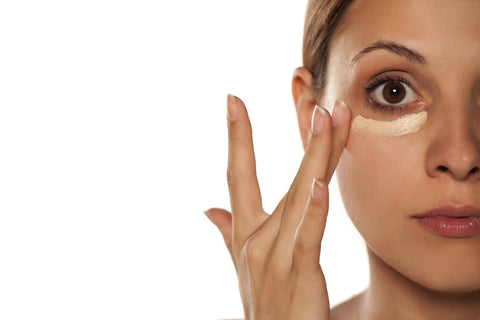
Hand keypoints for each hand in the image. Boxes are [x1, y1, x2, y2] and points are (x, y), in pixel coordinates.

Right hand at [205, 94, 350, 319]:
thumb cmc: (265, 307)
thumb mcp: (243, 268)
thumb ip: (227, 233)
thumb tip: (208, 208)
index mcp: (246, 235)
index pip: (238, 176)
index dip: (237, 137)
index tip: (233, 101)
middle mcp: (257, 240)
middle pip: (284, 179)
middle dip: (302, 138)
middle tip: (313, 98)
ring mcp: (274, 258)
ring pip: (302, 198)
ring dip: (317, 156)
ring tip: (329, 118)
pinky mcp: (298, 277)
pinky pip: (306, 239)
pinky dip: (314, 212)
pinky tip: (322, 185)